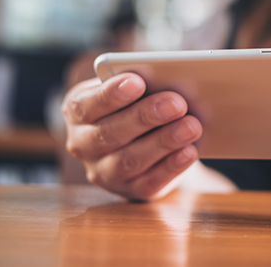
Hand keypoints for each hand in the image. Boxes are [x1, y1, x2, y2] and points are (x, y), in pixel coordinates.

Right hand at [62, 73, 201, 200]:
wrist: (150, 137)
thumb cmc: (140, 101)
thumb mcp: (136, 88)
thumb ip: (145, 83)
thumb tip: (173, 79)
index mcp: (79, 111)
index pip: (85, 105)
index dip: (110, 94)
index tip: (137, 81)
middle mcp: (84, 145)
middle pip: (110, 133)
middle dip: (146, 117)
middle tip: (176, 103)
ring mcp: (105, 172)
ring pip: (130, 160)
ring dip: (164, 142)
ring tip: (192, 126)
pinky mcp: (132, 190)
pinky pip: (150, 182)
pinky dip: (172, 167)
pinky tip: (190, 151)